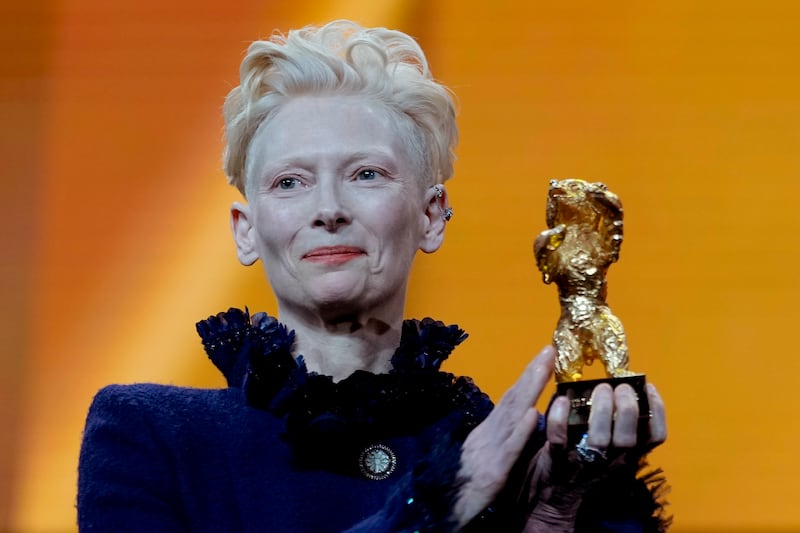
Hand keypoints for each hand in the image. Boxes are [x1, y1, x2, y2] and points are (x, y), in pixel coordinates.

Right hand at [452, 346, 555, 526]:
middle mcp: (488, 434)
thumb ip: (497, 437)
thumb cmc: (462, 486)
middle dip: (531, 373)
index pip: (510, 400)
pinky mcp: (493, 472)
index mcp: (487, 432)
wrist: (440, 510)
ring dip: (529, 389)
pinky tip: (531, 413)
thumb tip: (521, 418)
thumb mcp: (482, 456)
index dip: (527, 378)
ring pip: (511, 415)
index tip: (543, 357)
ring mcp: (490, 450)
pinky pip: (508, 449)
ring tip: (544, 366)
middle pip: (512, 399)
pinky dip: (519, 430)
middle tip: (549, 349)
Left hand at [523, 382, 666, 531]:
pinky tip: (562, 400)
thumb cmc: (586, 462)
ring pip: (599, 440)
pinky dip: (559, 418)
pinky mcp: (556, 460)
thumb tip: (616, 385)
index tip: (649, 387)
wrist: (555, 497)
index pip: (655, 438)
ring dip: (600, 411)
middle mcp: (611, 461)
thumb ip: (617, 424)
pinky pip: (559, 438)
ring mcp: (584, 462)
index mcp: (627, 455)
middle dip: (627, 408)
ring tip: (599, 389)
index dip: (657, 412)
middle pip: (627, 439)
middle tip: (619, 387)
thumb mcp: (610, 448)